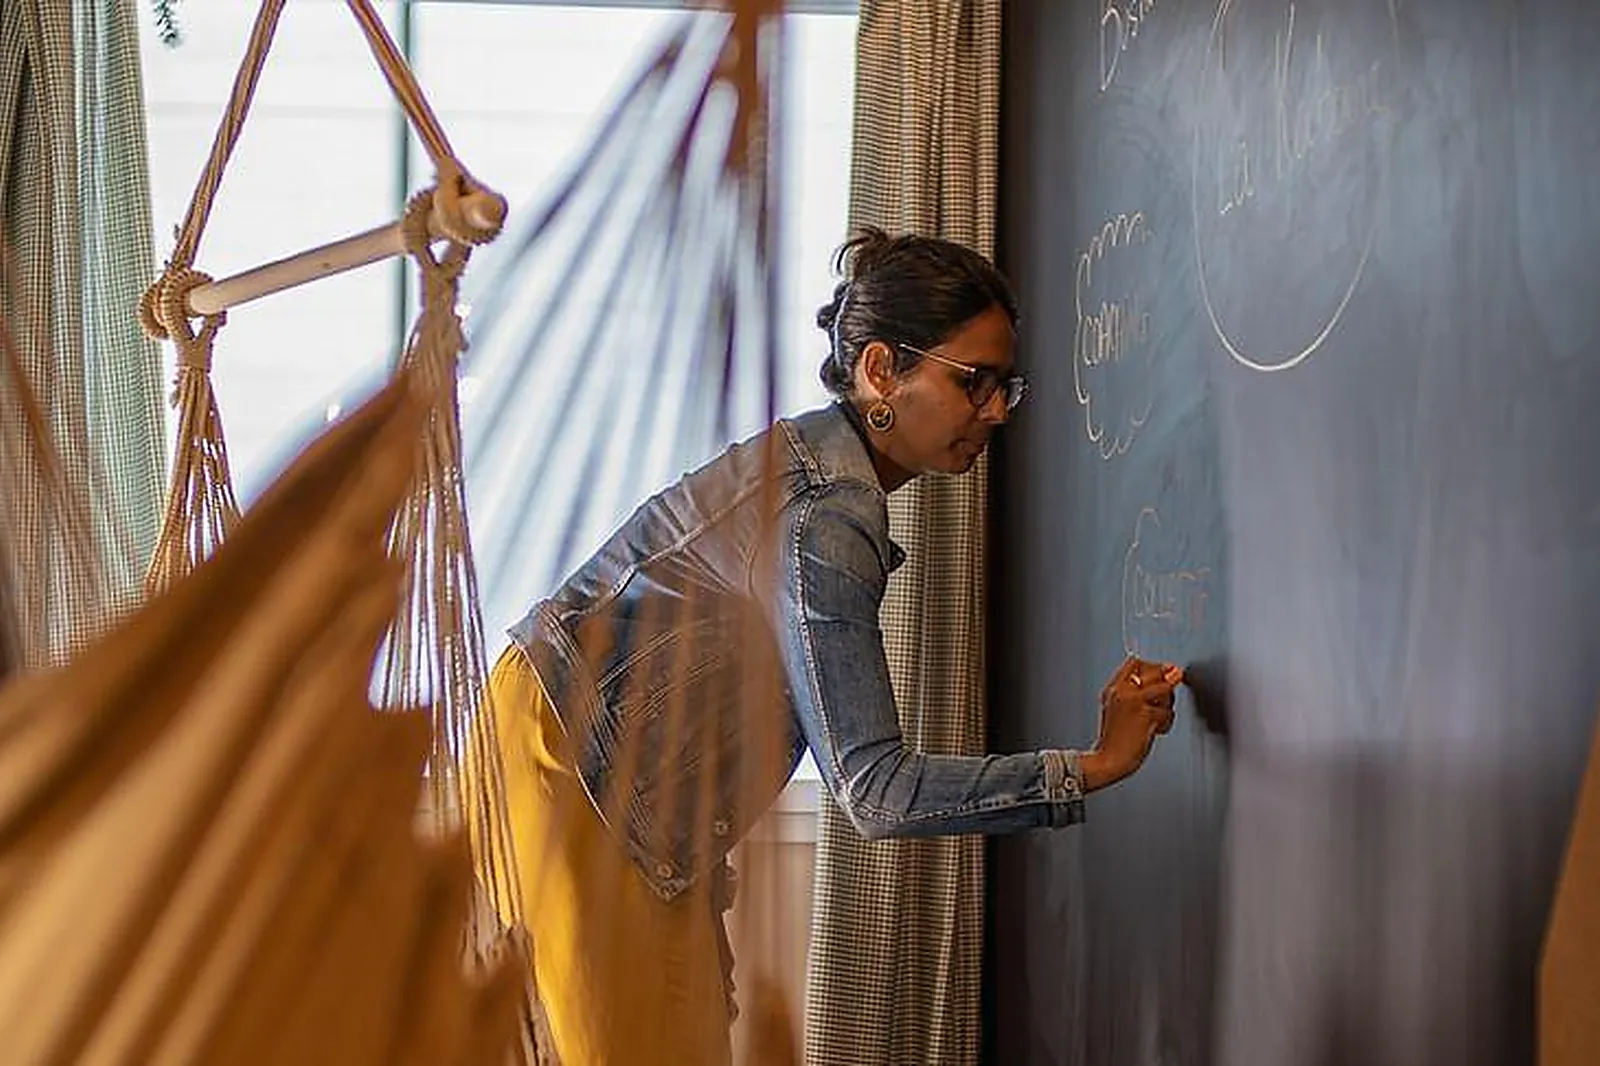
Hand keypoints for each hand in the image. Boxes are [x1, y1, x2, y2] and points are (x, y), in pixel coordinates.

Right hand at [1079, 656, 1182, 791]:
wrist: (1108, 760)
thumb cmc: (1116, 739)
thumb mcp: (1119, 709)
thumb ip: (1138, 693)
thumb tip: (1170, 674)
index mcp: (1112, 688)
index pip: (1136, 662)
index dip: (1153, 668)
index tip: (1161, 679)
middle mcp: (1121, 691)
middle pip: (1155, 671)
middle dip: (1166, 684)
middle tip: (1161, 701)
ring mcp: (1133, 701)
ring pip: (1165, 690)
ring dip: (1167, 705)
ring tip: (1156, 720)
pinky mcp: (1145, 715)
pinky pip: (1168, 711)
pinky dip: (1166, 722)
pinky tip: (1155, 730)